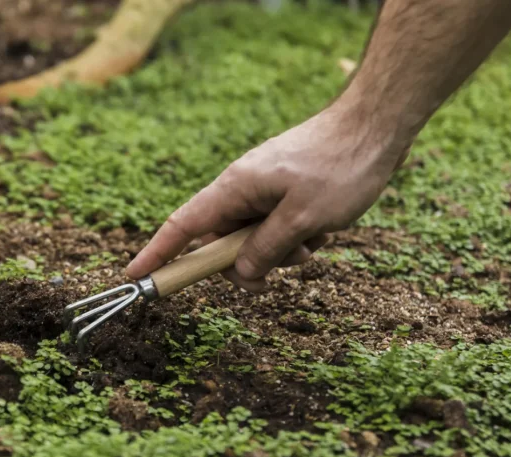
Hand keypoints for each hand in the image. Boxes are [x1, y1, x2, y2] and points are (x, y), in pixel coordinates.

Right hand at [125, 101, 409, 291]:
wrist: (376, 125)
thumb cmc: (339, 166)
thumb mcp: (302, 219)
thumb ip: (265, 250)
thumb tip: (240, 273)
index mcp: (234, 188)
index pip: (182, 226)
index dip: (156, 254)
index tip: (135, 277)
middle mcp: (241, 189)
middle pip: (222, 242)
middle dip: (248, 262)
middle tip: (284, 264)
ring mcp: (263, 190)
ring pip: (254, 239)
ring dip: (281, 250)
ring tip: (315, 238)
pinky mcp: (284, 192)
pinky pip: (276, 227)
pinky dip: (296, 236)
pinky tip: (324, 227)